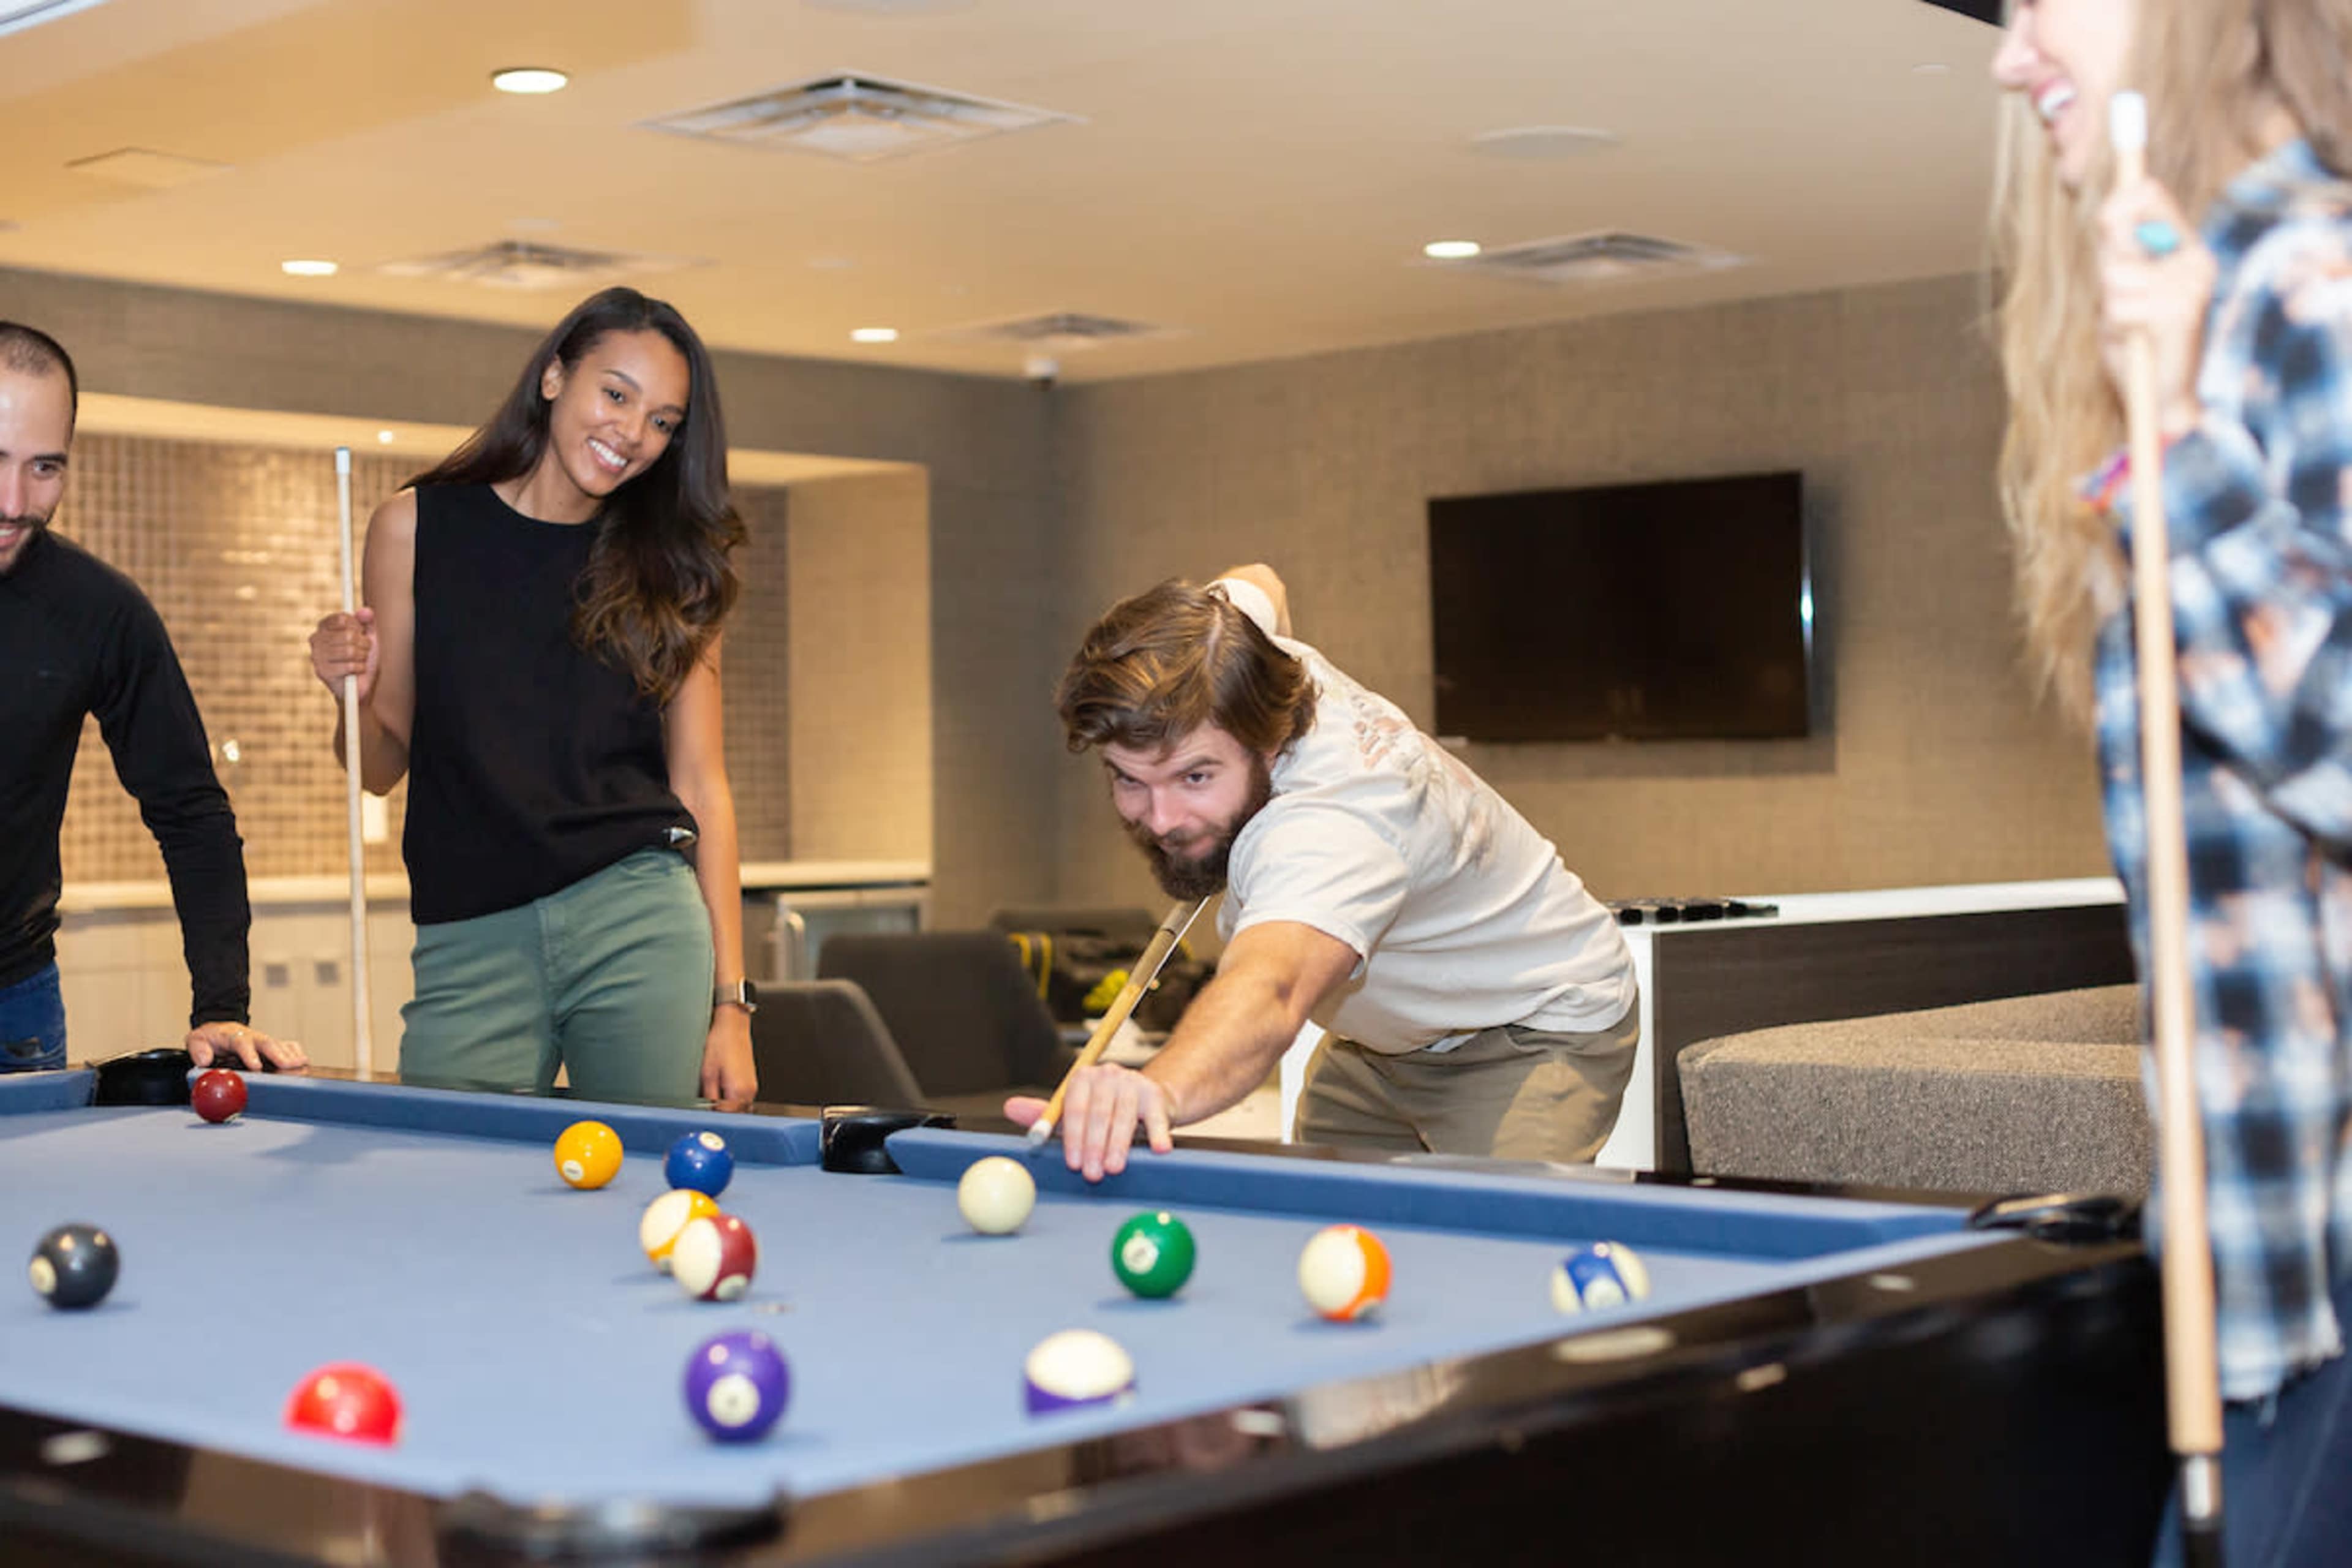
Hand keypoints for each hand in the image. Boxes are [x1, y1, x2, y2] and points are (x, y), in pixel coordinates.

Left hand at [185, 1021, 306, 1072]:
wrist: (218, 1030)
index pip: (242, 1043)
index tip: (256, 1066)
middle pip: (267, 1043)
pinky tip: (303, 1060)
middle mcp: (251, 1036)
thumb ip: (198, 1049)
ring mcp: (262, 1039)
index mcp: (232, 1036)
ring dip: (290, 1054)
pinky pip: (285, 1045)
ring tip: (301, 1063)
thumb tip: (204, 1060)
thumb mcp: (196, 1040)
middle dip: (278, 1054)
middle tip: (288, 1065)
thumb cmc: (209, 1038)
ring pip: (278, 1044)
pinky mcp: (269, 1044)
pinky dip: (295, 1051)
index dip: (250, 1054)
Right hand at [309, 609, 378, 706]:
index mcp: (324, 627)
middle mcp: (316, 639)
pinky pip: (349, 666)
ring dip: (362, 657)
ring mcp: (317, 656)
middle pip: (348, 635)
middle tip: (364, 651)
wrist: (360, 684)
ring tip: (361, 661)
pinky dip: (359, 668)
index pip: (342, 618)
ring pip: (349, 651)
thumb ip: (368, 621)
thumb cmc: (363, 657)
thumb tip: (366, 610)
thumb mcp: (368, 636)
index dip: (357, 627)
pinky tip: (357, 671)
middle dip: (363, 644)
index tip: (361, 633)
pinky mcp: (322, 672)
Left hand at [700, 1008, 756, 1110]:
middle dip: (722, 1113)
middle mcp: (749, 1090)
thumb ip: (708, 1094)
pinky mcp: (751, 1080)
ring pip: (741, 1107)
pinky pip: (743, 1098)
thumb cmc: (720, 1042)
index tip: (704, 1113)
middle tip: (708, 1109)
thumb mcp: (707, 1072)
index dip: (714, 1115)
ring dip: (729, 1108)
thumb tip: (707, 1106)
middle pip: (736, 1113)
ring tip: (715, 1101)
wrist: (732, 1026)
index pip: (727, 1114)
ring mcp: (752, 1086)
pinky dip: (734, 1100)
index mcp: (739, 1090)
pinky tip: (723, 1093)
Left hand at [1003, 1063, 1178, 1181]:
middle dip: (1094, 1146)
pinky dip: (1158, 1134)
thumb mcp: (1074, 1112)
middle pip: (1098, 1113)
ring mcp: (1133, 1083)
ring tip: (1115, 1167)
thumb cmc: (1103, 1110)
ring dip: (1119, 1145)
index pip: (1074, 1107)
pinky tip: (1159, 1149)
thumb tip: (1010, 1108)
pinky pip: (1156, 1117)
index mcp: (1082, 1078)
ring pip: (1123, 1116)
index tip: (1073, 1162)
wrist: (1144, 1099)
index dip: (1073, 1137)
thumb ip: (1047, 1114)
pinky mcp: (1156, 1095)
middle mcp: (1107, 1075)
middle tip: (1092, 1172)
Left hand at [2096, 173, 2217, 438]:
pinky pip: (2118, 307)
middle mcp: (2195, 259)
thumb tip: (2110, 210)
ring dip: (2109, 305)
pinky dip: (2115, 327)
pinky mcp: (2180, 311)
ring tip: (2131, 325)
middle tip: (2121, 301)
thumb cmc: (2139, 342)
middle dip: (2105, 267)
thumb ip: (2119, 252)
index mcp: (2186, 248)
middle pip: (2118, 230)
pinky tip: (2136, 340)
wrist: (2163, 398)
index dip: (2115, 204)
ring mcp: (2190, 284)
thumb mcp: (2123, 289)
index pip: (2148, 194)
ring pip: (2112, 274)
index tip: (2108, 229)